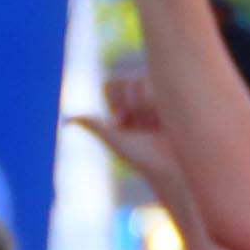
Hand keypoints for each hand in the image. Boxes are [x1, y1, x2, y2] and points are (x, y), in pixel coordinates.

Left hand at [74, 68, 187, 205]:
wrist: (179, 168)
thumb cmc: (147, 160)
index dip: (116, 99)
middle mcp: (141, 104)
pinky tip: (170, 115)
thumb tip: (70, 119)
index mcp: (123, 111)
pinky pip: (167, 83)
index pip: (112, 85)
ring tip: (160, 121)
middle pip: (129, 82)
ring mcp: (161, 100)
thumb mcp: (118, 143)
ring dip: (150, 102)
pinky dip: (165, 98)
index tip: (124, 120)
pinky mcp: (180, 99)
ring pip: (146, 81)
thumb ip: (96, 127)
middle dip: (135, 102)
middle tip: (145, 124)